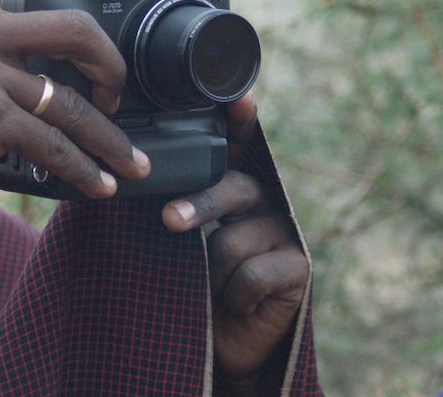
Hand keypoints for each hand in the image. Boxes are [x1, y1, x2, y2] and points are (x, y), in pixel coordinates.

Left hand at [161, 94, 308, 391]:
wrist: (220, 343)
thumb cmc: (193, 282)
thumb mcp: (179, 240)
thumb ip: (174, 203)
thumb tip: (142, 179)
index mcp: (235, 184)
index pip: (238, 145)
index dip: (240, 120)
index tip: (238, 98)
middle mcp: (264, 199)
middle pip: (233, 187)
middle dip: (199, 206)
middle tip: (170, 220)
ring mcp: (285, 231)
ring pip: (234, 238)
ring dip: (211, 271)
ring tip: (210, 285)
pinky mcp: (300, 266)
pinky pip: (254, 272)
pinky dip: (234, 292)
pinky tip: (236, 301)